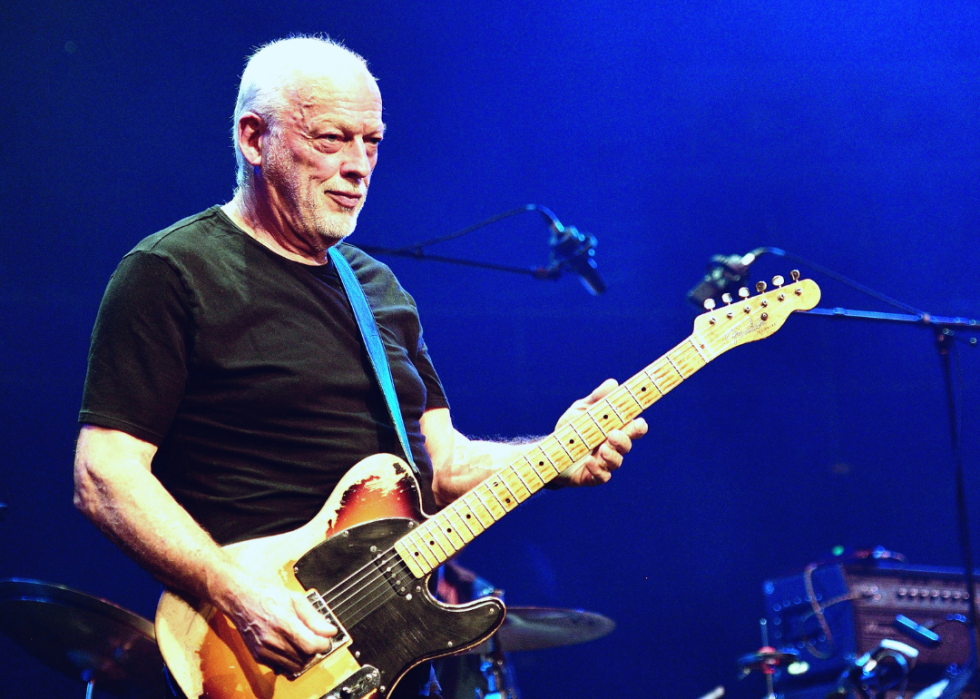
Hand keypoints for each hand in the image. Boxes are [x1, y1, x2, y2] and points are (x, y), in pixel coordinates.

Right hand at [219, 573, 337, 673]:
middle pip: (304, 657)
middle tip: (314, 637)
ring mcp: (263, 650)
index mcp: (283, 623)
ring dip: (302, 657)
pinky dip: (290, 660)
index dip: (323, 643)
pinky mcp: (258, 656)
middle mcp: (272, 640)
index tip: (325, 637)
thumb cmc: (267, 594)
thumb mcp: (295, 599)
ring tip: (302, 641)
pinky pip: (281, 667)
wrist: (240, 597)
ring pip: (294, 665)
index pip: (311, 646)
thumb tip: (330, 631)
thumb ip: (314, 618)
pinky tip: (290, 646)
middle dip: (314, 649)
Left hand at [553, 379, 647, 486]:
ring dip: (612, 455)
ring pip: (617, 461)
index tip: (639, 421)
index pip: (633, 428)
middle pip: (627, 444)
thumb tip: (612, 383)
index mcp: (614, 429)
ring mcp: (603, 462)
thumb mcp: (580, 411)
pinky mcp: (592, 476)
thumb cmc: (571, 430)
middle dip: (624, 440)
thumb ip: (596, 399)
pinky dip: (598, 469)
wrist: (550, 452)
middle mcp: (612, 447)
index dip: (639, 426)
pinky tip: (590, 462)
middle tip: (613, 434)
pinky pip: (602, 476)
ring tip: (602, 448)